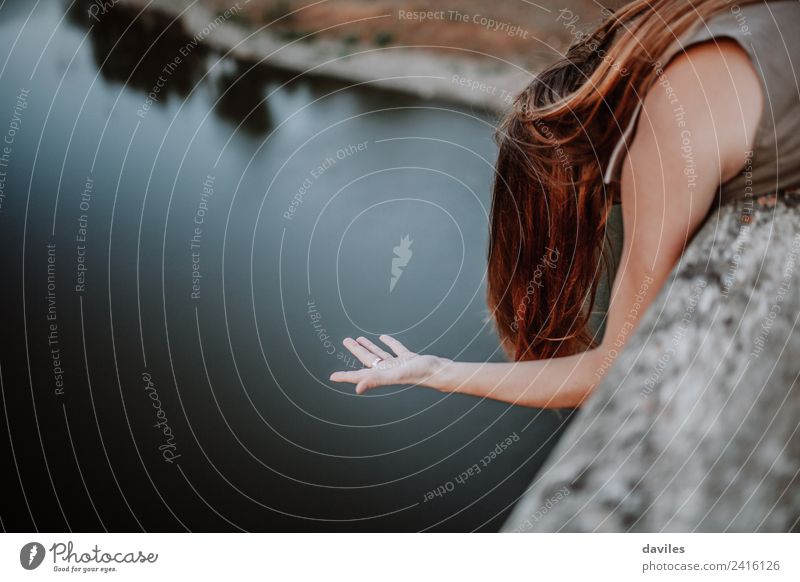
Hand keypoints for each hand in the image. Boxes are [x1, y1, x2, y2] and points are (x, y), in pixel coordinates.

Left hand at [329, 335, 448, 393]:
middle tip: (345, 341)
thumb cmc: (417, 374)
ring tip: (359, 338)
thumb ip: (374, 381)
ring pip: (380, 354)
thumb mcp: (393, 376)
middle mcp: (388, 371)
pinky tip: (383, 338)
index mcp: (381, 375)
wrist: (438, 371)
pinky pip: (395, 349)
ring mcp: (398, 364)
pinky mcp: (408, 358)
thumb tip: (357, 388)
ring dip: (369, 346)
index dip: (345, 376)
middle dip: (355, 351)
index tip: (332, 377)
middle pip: (367, 360)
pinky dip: (389, 343)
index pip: (359, 375)